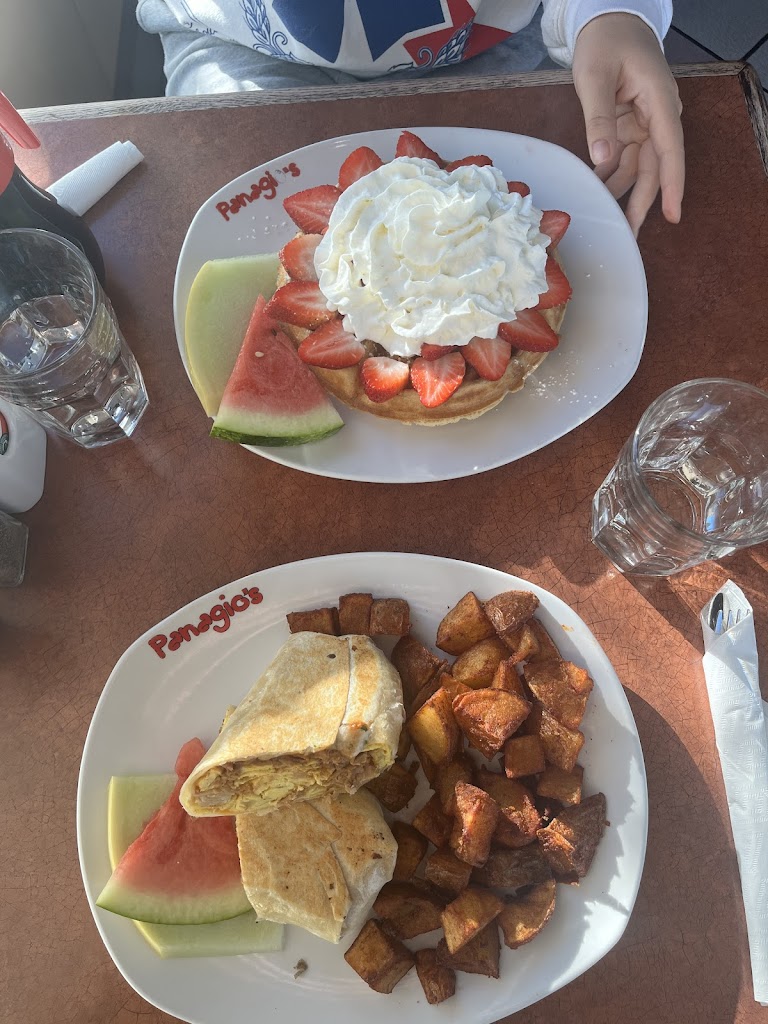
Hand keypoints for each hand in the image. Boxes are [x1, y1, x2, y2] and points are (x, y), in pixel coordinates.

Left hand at [572, 13, 683, 234]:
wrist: (609, 22)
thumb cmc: (605, 42)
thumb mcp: (595, 78)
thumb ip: (598, 119)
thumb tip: (603, 159)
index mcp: (659, 101)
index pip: (669, 149)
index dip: (671, 184)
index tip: (672, 213)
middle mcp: (657, 116)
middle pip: (653, 167)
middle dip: (643, 201)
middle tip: (630, 234)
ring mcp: (644, 123)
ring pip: (637, 167)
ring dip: (620, 192)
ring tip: (606, 219)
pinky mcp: (629, 126)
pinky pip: (622, 158)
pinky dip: (609, 175)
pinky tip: (595, 192)